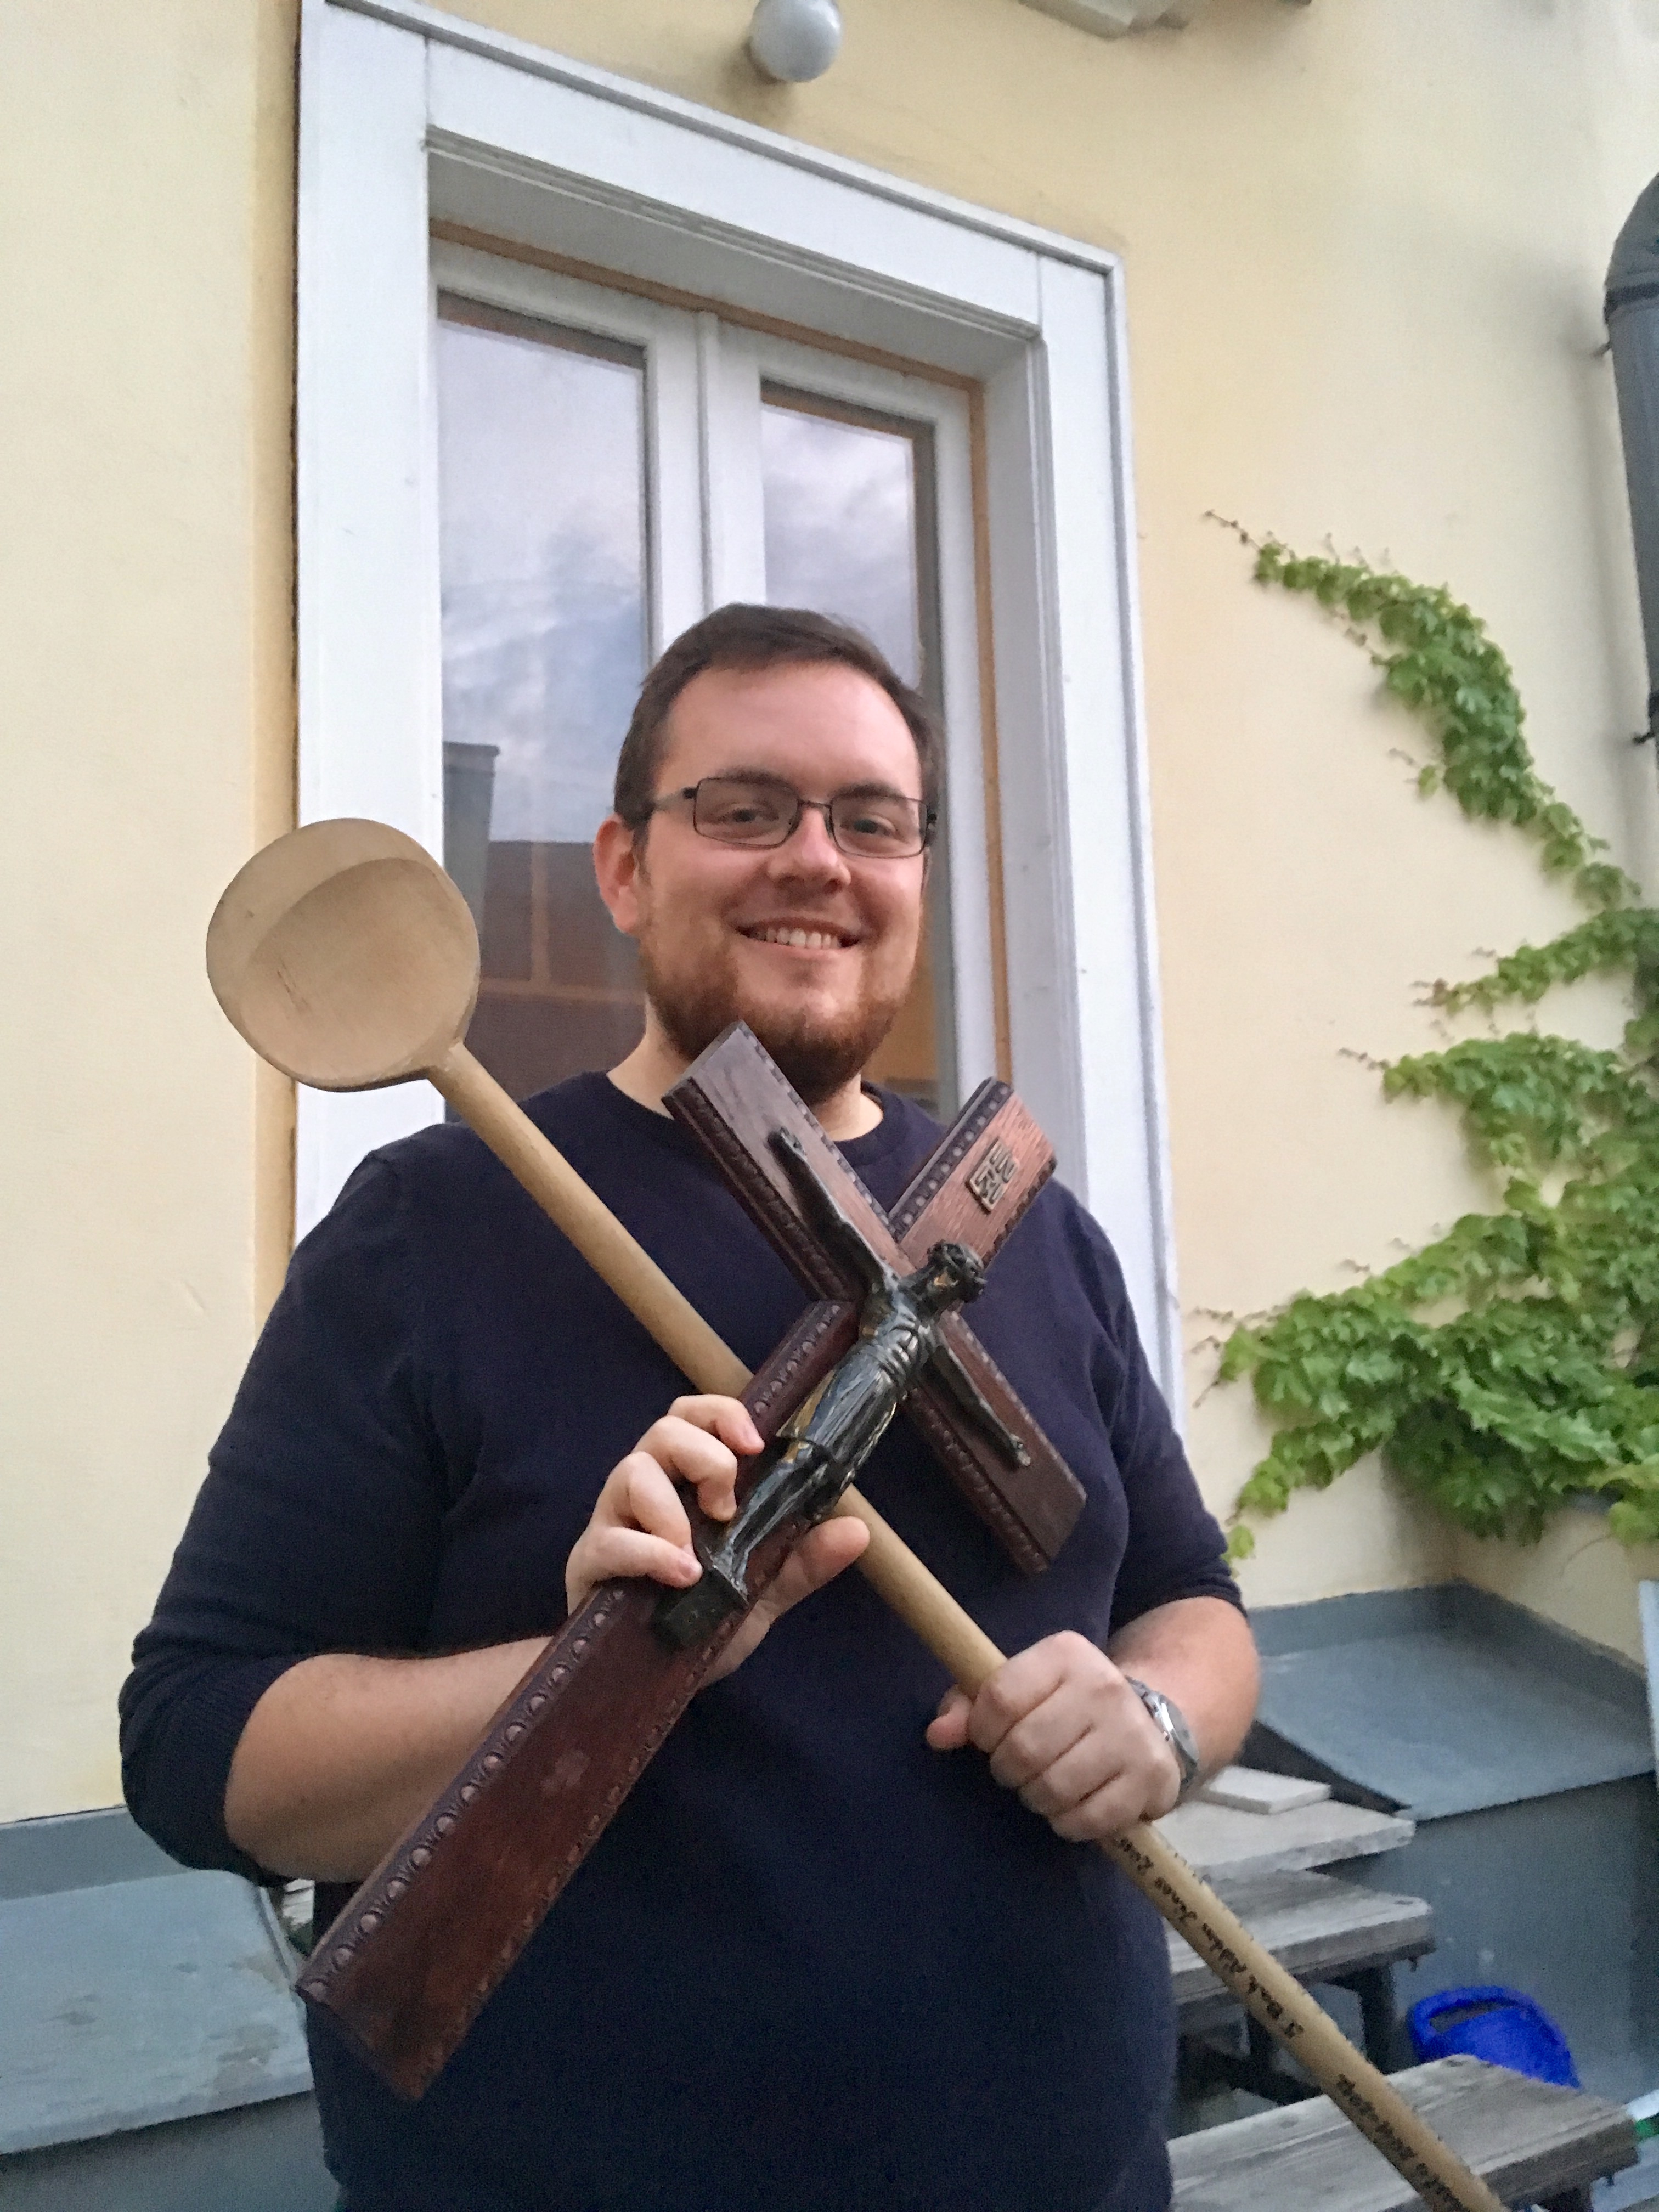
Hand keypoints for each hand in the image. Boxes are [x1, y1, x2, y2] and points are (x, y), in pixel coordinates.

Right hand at [564, 1394, 867, 1681]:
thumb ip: (803, 1559)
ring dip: (672, 1507)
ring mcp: (614, 1522)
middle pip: (663, 1431)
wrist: (650, 1680)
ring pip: (630, 1472)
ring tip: (698, 1557)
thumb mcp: (762, 1589)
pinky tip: (681, 1577)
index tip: (753, 1443)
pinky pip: (610, 1540)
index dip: (721, 1414)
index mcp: (684, 1482)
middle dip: (703, 1457)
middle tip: (726, 1507)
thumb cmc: (699, 1619)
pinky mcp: (591, 1563)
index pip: (693, 1417)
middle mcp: (646, 1490)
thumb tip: (857, 1531)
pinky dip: (649, 1553)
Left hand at [925, 1630, 1183, 1841]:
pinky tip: (1071, 1804)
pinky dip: (1068, 1823)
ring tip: (1042, 1784)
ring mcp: (1131, 1733)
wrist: (1146, 1718)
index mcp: (1064, 1654)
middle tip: (1017, 1767)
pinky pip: (1088, 1819)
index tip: (989, 1737)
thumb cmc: (1062, 1703)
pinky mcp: (1150, 1777)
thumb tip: (937, 1735)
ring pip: (1054, 1788)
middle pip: (1024, 1749)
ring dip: (1036, 1797)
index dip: (982, 1730)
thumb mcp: (1017, 1686)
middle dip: (1008, 1769)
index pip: (1000, 1699)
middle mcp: (1103, 1686)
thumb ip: (969, 1704)